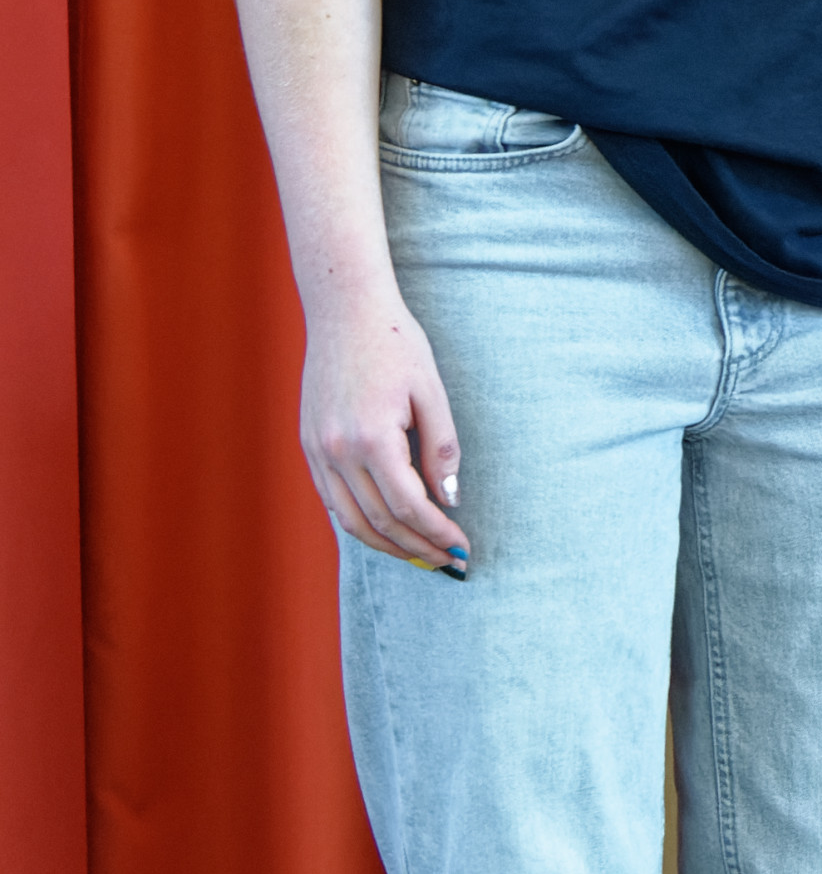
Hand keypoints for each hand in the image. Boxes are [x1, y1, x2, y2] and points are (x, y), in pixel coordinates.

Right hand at [298, 280, 467, 571]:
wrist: (344, 312)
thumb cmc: (396, 344)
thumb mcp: (431, 392)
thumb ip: (441, 448)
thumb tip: (449, 500)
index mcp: (371, 438)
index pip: (408, 506)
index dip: (436, 533)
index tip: (461, 548)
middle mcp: (337, 452)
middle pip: (378, 522)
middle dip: (416, 547)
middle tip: (447, 561)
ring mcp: (317, 452)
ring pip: (349, 520)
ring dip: (386, 545)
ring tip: (420, 556)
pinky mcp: (308, 446)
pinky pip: (332, 500)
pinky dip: (358, 523)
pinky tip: (384, 530)